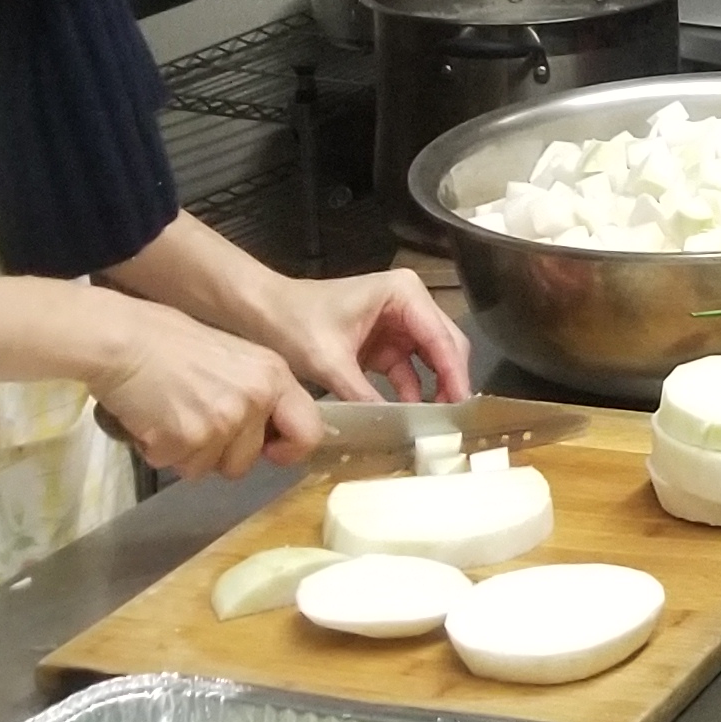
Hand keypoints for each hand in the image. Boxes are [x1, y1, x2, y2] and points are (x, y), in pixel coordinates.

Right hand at [87, 294, 318, 482]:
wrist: (123, 340)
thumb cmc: (170, 343)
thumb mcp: (235, 359)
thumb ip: (256, 393)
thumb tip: (263, 436)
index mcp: (273, 376)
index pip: (308, 432)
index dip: (288, 450)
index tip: (266, 451)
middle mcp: (255, 401)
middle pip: (246, 463)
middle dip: (218, 454)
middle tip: (193, 421)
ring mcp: (222, 423)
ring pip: (206, 469)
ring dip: (185, 453)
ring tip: (169, 414)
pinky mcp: (186, 440)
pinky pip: (174, 465)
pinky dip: (158, 450)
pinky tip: (150, 419)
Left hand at [247, 266, 471, 408]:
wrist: (260, 312)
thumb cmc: (292, 322)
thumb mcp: (328, 361)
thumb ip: (363, 394)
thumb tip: (391, 427)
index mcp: (403, 294)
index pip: (441, 338)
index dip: (454, 374)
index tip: (460, 408)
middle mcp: (409, 303)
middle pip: (445, 346)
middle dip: (450, 382)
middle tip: (451, 421)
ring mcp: (399, 323)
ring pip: (432, 360)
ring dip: (434, 389)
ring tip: (434, 424)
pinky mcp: (385, 342)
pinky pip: (409, 370)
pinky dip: (411, 392)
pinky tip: (409, 416)